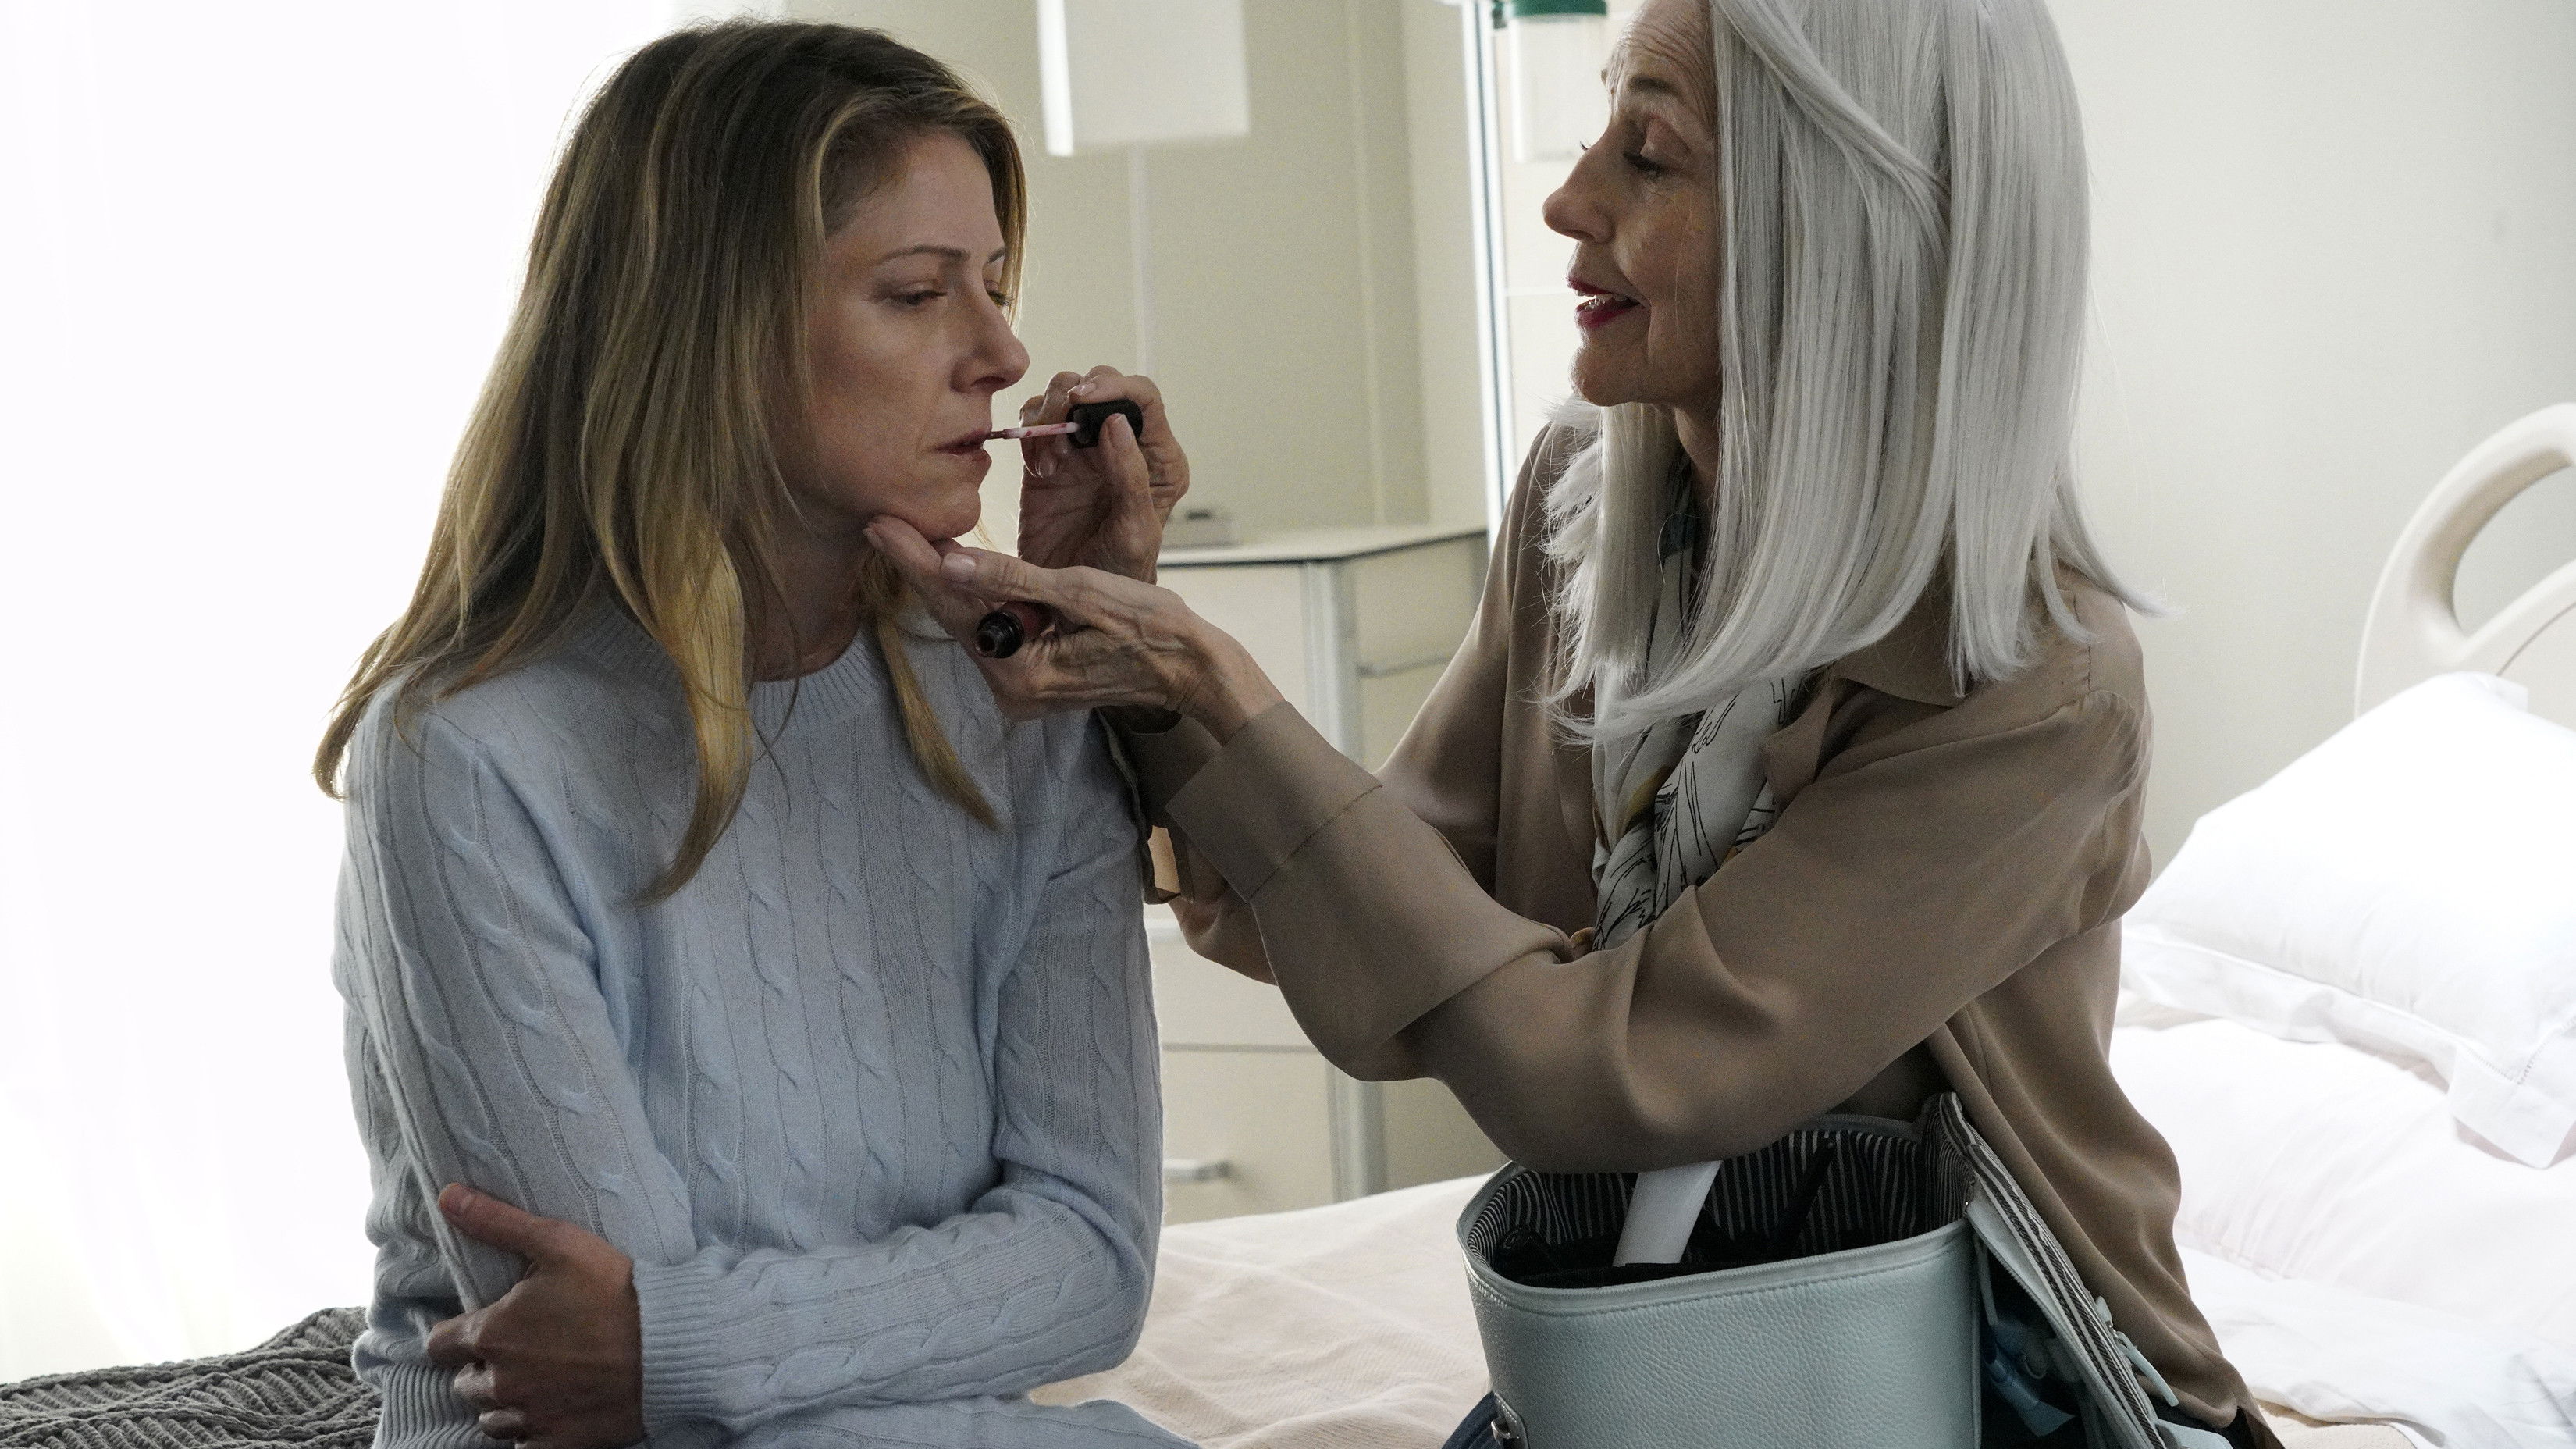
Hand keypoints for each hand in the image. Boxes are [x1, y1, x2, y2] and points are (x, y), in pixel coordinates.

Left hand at [425, 1185, 644, 1448]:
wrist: (670, 1346)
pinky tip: (554, 1408)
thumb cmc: (614, 1290)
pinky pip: (522, 1444)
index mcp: (492, 1335)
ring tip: (539, 1377)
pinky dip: (531, 1429)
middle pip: (464, 1383)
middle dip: (484, 1366)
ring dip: (504, 1400)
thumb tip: (447, 1195)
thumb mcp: (559, 1243)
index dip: (458, 1333)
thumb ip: (498, 1222)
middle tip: (522, 1348)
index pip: (439, 1345)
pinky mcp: (556, 1443)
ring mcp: (528, 1417)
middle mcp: (499, 1382)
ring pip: (490, 1417)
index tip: (487, 1324)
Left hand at [864, 518, 1282, 737]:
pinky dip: (982, 596)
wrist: (1191, 665)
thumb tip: (947, 563)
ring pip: (974, 623)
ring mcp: (1023, 689)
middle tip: (881, 519)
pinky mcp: (1034, 680)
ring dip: (950, 580)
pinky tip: (958, 564)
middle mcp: (1014, 691)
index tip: (879, 523)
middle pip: (958, 618)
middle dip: (924, 567)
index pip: (956, 607)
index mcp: (1022, 673)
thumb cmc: (1151, 625)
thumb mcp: (1080, 590)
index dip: (916, 561)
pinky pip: (997, 630)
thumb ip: (1010, 578)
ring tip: (908, 533)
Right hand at [1013, 368, 1186, 580]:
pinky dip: (1030, 433)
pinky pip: (1035, 423)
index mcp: (1157, 459)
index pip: (1143, 398)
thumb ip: (1131, 477)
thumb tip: (1116, 422)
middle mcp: (1121, 446)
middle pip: (1100, 385)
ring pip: (1064, 395)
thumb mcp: (1134, 531)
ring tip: (1049, 459)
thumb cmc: (1120, 575)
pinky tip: (1038, 468)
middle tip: (1059, 423)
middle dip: (1075, 394)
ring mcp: (1083, 451)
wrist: (1076, 606)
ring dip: (1049, 413)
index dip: (1114, 386)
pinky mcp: (1048, 461)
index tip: (1083, 398)